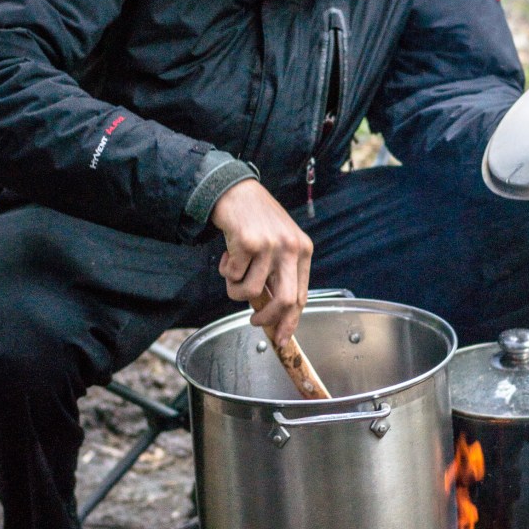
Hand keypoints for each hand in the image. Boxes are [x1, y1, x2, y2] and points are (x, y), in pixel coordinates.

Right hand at [210, 180, 312, 346]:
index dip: (290, 321)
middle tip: (254, 321)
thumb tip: (272, 312)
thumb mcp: (278, 243)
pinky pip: (232, 276)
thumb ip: (279, 274)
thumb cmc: (256, 220)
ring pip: (251, 291)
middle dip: (267, 318)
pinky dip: (225, 271)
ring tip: (233, 270)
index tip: (281, 338)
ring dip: (235, 288)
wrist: (235, 190)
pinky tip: (228, 254)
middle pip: (285, 300)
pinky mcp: (247, 242)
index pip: (301, 296)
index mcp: (302, 250)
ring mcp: (270, 245)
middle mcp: (290, 248)